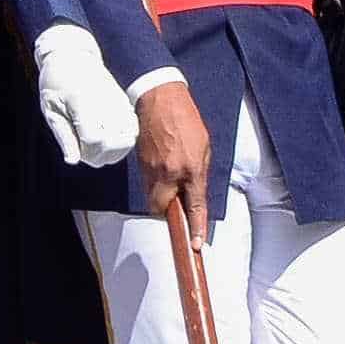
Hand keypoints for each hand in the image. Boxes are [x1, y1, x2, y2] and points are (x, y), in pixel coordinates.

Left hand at [32, 24, 138, 168]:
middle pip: (113, 143)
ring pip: (127, 138)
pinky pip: (133, 129)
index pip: (94, 139)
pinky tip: (109, 138)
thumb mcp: (51, 109)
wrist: (72, 56)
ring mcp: (117, 101)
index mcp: (82, 101)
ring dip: (113, 151)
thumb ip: (64, 136)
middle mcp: (104, 101)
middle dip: (100, 156)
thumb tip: (73, 161)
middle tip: (86, 151)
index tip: (77, 151)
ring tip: (97, 146)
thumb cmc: (56, 84)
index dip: (87, 154)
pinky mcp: (124, 102)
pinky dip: (124, 140)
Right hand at [133, 81, 211, 246]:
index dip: (195, 227)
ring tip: (171, 176)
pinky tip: (162, 166)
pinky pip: (147, 184)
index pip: (194, 206)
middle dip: (169, 212)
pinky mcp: (140, 164)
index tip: (195, 244)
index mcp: (190, 169)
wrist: (159, 99)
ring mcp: (151, 170)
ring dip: (162, 195)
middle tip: (177, 202)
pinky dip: (155, 183)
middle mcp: (169, 173)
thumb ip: (199, 174)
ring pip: (153, 197)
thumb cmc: (185, 120)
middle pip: (163, 209)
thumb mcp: (204, 147)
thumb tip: (195, 193)